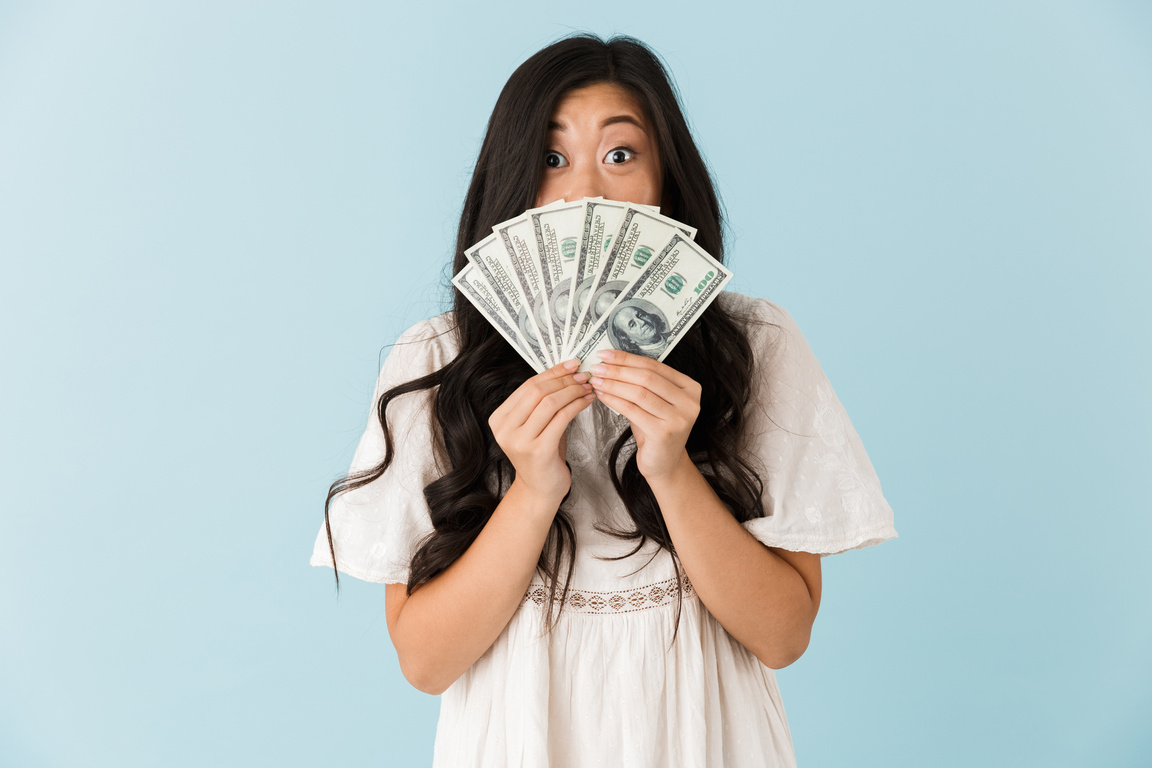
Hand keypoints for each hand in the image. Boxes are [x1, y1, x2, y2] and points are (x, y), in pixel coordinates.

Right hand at [488, 359, 593, 505]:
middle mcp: (505, 429)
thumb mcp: (536, 425)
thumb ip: (542, 401)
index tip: (572, 364)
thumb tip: (566, 370)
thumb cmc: (542, 454)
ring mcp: (519, 441)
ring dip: (573, 391)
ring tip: (588, 387)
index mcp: (499, 419)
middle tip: (584, 375)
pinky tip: (588, 401)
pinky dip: (577, 405)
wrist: (540, 489)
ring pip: (550, 403)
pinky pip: (562, 418)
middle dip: (564, 380)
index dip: (552, 372)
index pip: (527, 386)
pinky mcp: (538, 451)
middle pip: (537, 392)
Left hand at [589, 350, 701, 480]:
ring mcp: (679, 418)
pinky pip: (633, 410)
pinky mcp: (665, 433)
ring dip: (613, 385)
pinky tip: (602, 396)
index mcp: (690, 387)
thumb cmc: (656, 429)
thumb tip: (612, 360)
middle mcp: (689, 402)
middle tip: (597, 367)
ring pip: (639, 393)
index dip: (627, 358)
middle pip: (647, 378)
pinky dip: (614, 400)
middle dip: (618, 370)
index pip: (655, 366)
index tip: (605, 354)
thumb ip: (642, 382)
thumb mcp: (655, 402)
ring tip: (596, 380)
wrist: (664, 463)